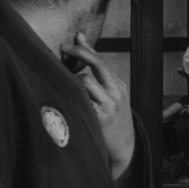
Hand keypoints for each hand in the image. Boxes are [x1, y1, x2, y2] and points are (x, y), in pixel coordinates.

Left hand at [61, 32, 134, 177]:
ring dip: (72, 80)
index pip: (101, 60)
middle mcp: (115, 92)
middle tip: (63, 47)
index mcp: (118, 85)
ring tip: (65, 88)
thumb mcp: (112, 95)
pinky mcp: (99, 119)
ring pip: (85, 81)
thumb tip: (82, 42)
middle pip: (97, 64)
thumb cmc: (113, 119)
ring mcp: (108, 106)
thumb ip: (98, 75)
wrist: (125, 148)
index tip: (71, 39)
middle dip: (80, 52)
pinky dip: (71, 96)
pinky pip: (80, 101)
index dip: (86, 47)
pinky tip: (64, 100)